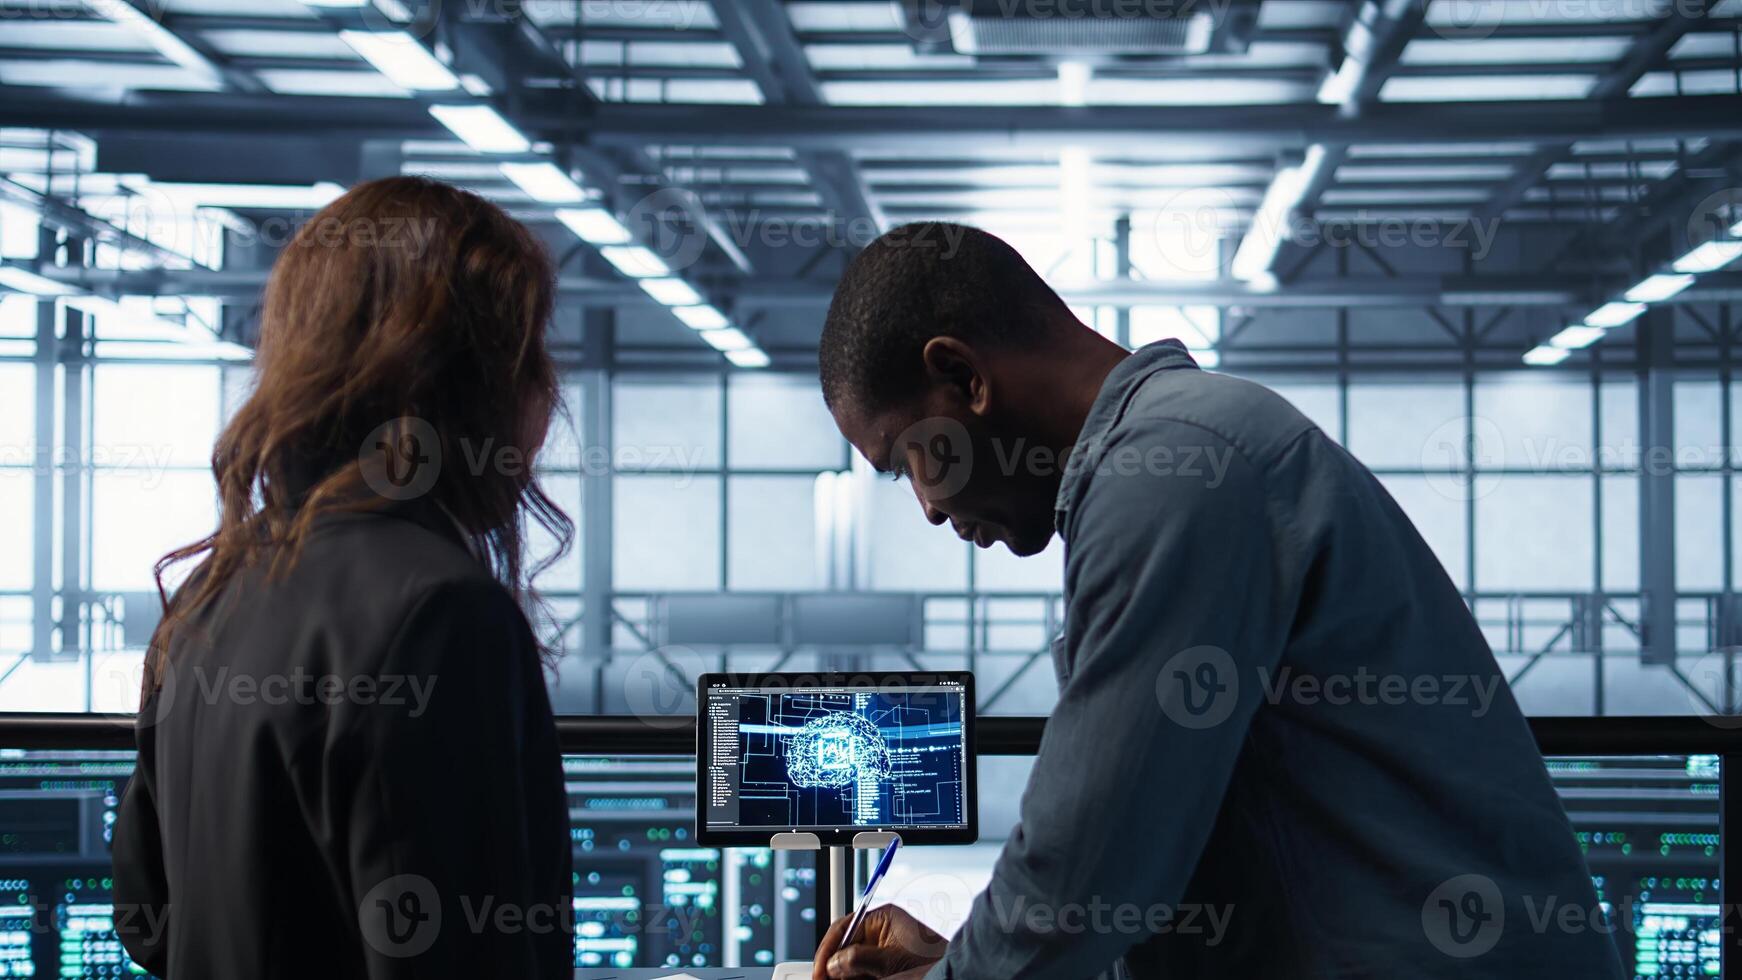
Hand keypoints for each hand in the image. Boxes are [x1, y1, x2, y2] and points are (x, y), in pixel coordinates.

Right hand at [812, 904, 947, 979]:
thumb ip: (859, 961)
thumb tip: (833, 963)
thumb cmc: (934, 963)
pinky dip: (854, 979)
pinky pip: (863, 973)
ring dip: (842, 976)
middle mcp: (881, 932)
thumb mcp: (892, 963)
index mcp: (882, 918)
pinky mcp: (887, 968)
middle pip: (845, 948)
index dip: (827, 950)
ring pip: (852, 964)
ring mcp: (883, 951)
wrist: (958, 975)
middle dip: (832, 967)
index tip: (819, 971)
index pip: (844, 928)